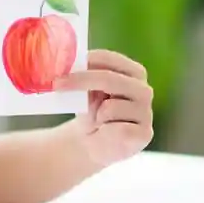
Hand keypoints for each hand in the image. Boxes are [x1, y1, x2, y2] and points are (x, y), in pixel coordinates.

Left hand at [53, 50, 153, 166]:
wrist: (93, 143)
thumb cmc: (90, 112)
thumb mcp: (85, 91)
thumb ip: (82, 77)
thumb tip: (63, 67)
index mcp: (133, 72)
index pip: (108, 59)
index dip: (85, 61)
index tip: (61, 65)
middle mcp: (143, 90)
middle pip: (110, 79)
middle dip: (81, 81)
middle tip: (57, 84)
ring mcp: (146, 113)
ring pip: (110, 108)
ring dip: (94, 115)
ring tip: (95, 122)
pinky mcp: (144, 134)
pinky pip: (117, 129)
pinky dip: (104, 132)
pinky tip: (104, 134)